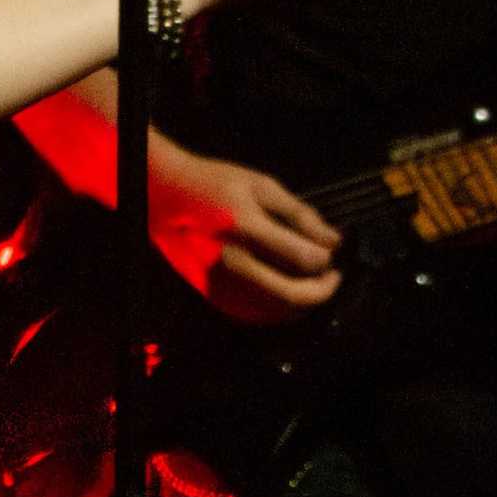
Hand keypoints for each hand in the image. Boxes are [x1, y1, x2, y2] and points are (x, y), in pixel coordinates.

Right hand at [153, 144, 344, 321]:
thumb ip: (299, 214)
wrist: (163, 195)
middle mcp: (232, 261)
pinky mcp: (211, 294)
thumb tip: (331, 239)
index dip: (327, 259)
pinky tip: (283, 290)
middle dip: (322, 289)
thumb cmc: (211, 183)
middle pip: (293, 295)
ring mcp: (219, 283)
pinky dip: (276, 308)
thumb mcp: (259, 185)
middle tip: (331, 276)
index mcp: (245, 227)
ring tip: (310, 282)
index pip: (303, 258)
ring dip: (302, 301)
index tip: (333, 251)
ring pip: (276, 312)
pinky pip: (254, 314)